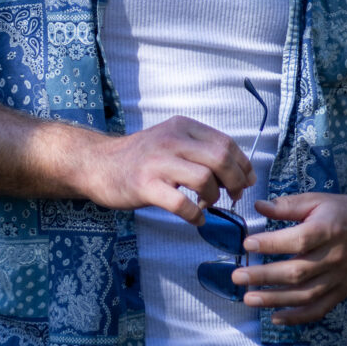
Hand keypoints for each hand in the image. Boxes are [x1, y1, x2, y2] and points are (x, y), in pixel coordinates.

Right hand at [86, 117, 255, 225]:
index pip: (226, 143)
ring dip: (214, 197)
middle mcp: (172, 139)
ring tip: (208, 205)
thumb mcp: (171, 140)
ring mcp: (158, 162)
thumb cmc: (141, 157)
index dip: (243, 165)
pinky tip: (195, 219)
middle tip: (235, 195)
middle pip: (220, 158)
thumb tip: (240, 172)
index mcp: (182, 126)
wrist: (99, 164)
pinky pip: (182, 203)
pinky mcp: (146, 185)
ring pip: (204, 179)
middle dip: (236, 181)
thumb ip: (201, 150)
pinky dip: (196, 215)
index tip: (247, 180)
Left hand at [231, 192, 346, 323]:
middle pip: (297, 272)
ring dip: (275, 300)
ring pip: (305, 295)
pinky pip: (319, 310)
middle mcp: (334, 257)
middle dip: (265, 276)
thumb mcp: (316, 200)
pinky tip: (275, 317)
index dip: (271, 244)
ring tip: (249, 299)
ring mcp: (338, 278)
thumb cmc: (340, 210)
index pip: (297, 240)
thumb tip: (259, 206)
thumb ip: (287, 205)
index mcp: (327, 229)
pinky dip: (297, 317)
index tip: (247, 244)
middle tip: (238, 277)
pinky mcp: (341, 292)